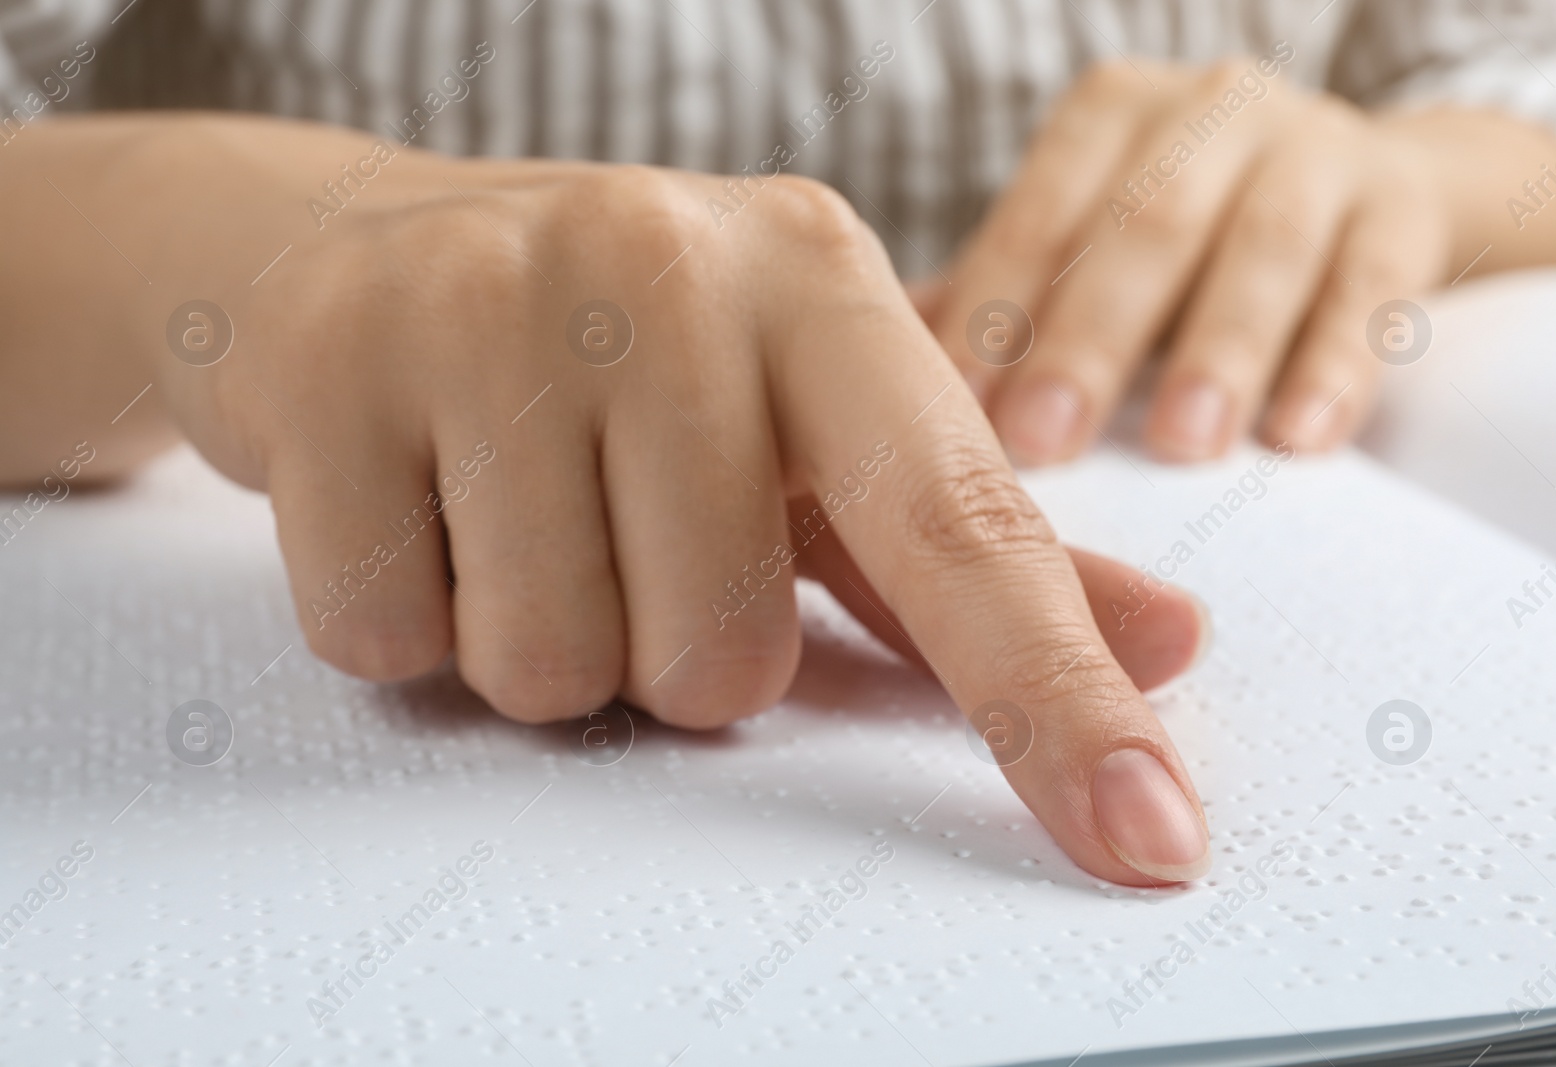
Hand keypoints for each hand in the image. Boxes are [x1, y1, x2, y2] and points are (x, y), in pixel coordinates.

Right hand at [130, 119, 1212, 883]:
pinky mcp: (329, 358)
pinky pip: (389, 638)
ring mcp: (485, 299)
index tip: (1145, 841)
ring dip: (540, 641)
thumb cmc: (628, 358)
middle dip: (667, 652)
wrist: (374, 247)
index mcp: (820, 287)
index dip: (1056, 704)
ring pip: (552, 668)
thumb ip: (978, 549)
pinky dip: (405, 619)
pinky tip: (413, 502)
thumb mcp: (812, 424)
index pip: (964, 533)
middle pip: (720, 664)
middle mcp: (666, 266)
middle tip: (620, 532)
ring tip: (516, 514)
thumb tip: (1170, 647)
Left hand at [924, 54, 1451, 463]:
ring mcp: (1317, 149)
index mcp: (1111, 118)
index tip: (948, 410)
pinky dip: (1336, 364)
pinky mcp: (1405, 206)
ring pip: (1263, 248)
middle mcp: (1211, 112)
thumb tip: (864, 374)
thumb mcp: (1091, 248)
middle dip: (1089, 338)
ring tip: (1182, 447)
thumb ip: (997, 298)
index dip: (994, 311)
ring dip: (1217, 352)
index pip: (1039, 214)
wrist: (1376, 193)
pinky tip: (1302, 439)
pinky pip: (1373, 286)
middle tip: (1042, 441)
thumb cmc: (1188, 244)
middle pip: (1144, 225)